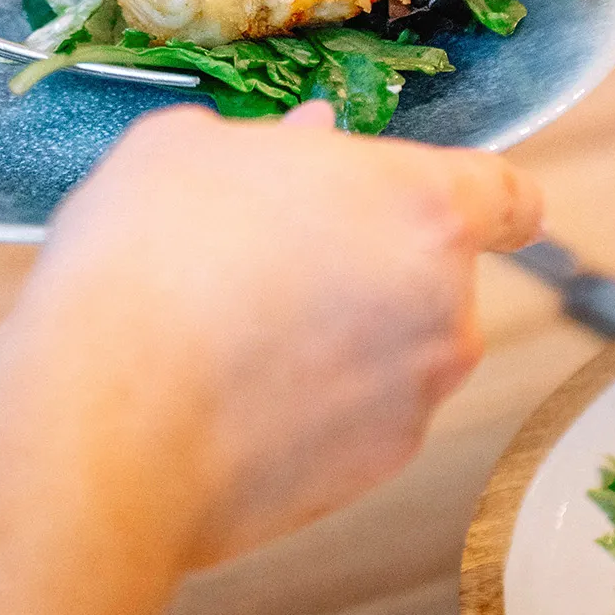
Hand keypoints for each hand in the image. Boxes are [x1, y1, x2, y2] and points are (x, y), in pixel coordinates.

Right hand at [19, 102, 541, 564]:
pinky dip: (314, 401)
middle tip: (272, 251)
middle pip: (433, 270)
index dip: (485, 196)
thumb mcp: (187, 150)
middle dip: (369, 258)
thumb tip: (309, 143)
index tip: (453, 206)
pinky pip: (357, 414)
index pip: (507, 196)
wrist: (106, 420)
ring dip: (341, 330)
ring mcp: (413, 398)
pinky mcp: (371, 473)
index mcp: (419, 207)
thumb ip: (272, 142)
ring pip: (395, 345)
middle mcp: (445, 307)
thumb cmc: (147, 261)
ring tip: (232, 325)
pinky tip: (231, 388)